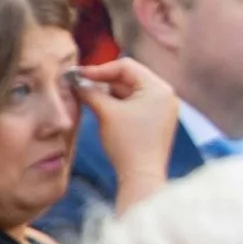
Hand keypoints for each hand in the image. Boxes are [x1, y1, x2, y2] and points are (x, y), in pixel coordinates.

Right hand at [74, 54, 182, 208]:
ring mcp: (163, 109)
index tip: (78, 75)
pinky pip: (134, 104)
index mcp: (159, 88)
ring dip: (108, 93)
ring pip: (130, 92)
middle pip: (129, 78)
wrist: (141, 177)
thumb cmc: (127, 143)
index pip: (126, 66)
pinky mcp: (157, 121)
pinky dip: (117, 104)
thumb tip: (76, 81)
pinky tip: (100, 108)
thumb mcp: (106, 112)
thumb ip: (91, 92)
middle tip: (80, 85)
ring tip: (87, 97)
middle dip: (103, 81)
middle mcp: (165, 95)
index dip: (100, 69)